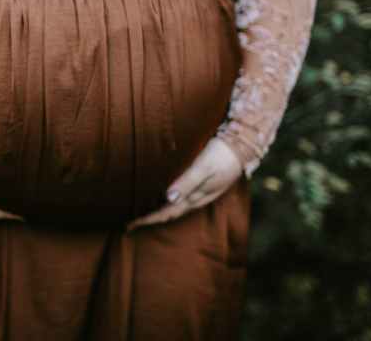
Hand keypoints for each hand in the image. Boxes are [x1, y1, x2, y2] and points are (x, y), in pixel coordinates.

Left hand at [125, 137, 242, 232]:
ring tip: (138, 212)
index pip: (166, 213)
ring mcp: (198, 192)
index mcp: (195, 197)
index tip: (129, 225)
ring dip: (156, 211)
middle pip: (168, 213)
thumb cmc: (221, 154)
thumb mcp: (204, 167)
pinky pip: (178, 196)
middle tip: (127, 222)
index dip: (148, 219)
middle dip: (149, 218)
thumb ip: (187, 182)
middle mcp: (195, 198)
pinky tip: (158, 196)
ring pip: (173, 206)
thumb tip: (169, 198)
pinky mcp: (199, 183)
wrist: (243, 145)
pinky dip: (165, 200)